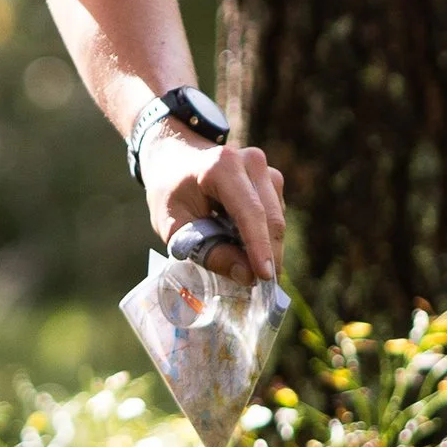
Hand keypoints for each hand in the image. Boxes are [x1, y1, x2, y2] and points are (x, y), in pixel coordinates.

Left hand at [141, 129, 285, 282]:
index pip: (250, 212)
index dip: (260, 247)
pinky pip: (276, 214)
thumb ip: (208, 251)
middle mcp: (250, 161)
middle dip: (268, 255)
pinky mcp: (271, 178)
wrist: (173, 157)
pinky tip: (244, 244)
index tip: (266, 278)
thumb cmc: (169, 191)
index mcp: (221, 166)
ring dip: (266, 247)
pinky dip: (264, 236)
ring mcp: (264, 168)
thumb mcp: (174, 226)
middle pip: (271, 217)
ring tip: (245, 266)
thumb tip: (246, 276)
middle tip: (262, 289)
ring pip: (277, 218)